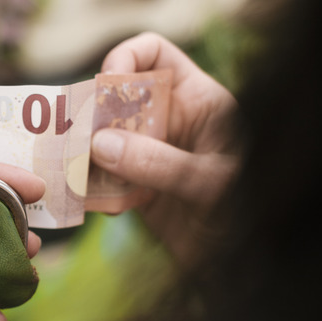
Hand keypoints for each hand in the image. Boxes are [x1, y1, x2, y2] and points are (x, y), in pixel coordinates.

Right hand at [90, 32, 239, 266]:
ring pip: (101, 136)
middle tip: (76, 136)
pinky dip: (91, 186)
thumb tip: (99, 144)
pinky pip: (99, 175)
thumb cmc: (245, 214)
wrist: (241, 266)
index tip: (106, 86)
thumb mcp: (211, 183)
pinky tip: (102, 205)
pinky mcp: (133, 185)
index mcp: (197, 100)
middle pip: (116, 95)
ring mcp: (148, 152)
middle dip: (92, 112)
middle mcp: (168, 120)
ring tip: (76, 171)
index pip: (154, 54)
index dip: (126, 58)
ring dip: (84, 153)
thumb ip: (159, 162)